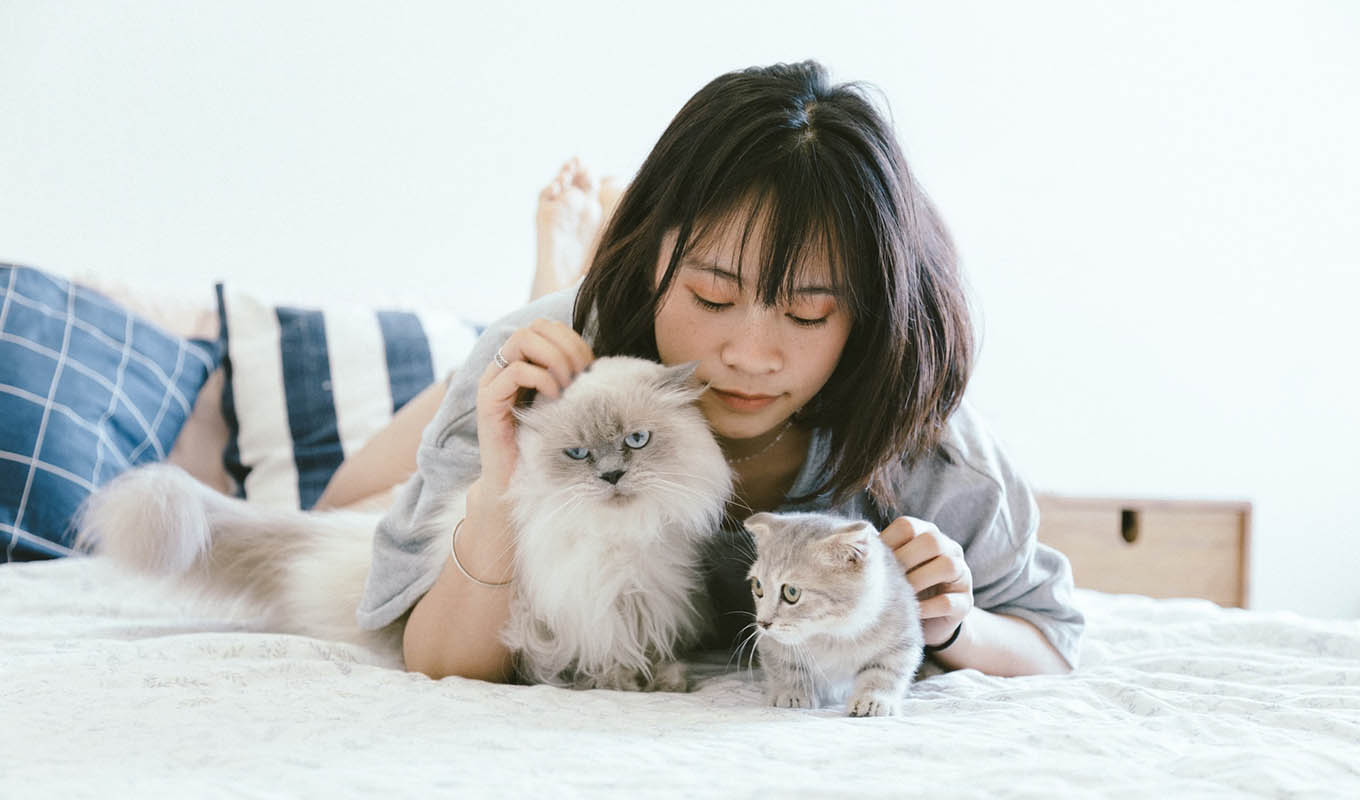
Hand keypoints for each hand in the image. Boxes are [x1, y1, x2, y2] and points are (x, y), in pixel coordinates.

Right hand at [475, 318, 593, 493]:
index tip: (588, 367)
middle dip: (565, 346)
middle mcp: (502, 367)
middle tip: (579, 376)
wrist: (513, 482)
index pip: (545, 327)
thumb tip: (597, 362)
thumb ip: (570, 379)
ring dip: (554, 359)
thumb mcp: (561, 404)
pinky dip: (541, 379)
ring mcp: (492, 382)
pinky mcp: (488, 401)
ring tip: (567, 386)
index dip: (571, 339)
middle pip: (533, 327)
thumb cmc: (542, 444)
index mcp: (520, 363)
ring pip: (521, 340)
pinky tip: (554, 398)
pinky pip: (515, 371)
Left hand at [879, 516, 973, 646]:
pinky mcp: (965, 602)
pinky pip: (950, 601)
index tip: (872, 563)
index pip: (908, 526)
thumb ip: (881, 556)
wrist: (928, 621)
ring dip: (919, 581)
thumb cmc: (903, 587)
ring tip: (901, 595)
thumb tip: (855, 551)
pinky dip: (927, 608)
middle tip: (887, 579)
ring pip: (948, 566)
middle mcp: (949, 549)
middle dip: (905, 560)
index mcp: (927, 533)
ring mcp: (962, 574)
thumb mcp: (893, 568)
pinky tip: (913, 612)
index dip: (888, 542)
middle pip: (932, 541)